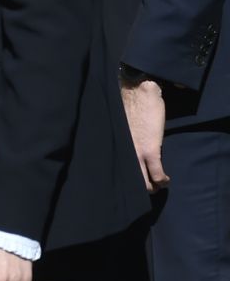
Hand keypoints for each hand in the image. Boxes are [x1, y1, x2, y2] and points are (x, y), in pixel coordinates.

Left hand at [121, 74, 169, 191]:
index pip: (114, 169)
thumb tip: (124, 146)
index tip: (127, 183)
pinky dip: (162, 180)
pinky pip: (158, 173)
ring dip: (152, 187)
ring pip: (144, 181)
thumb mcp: (120, 127)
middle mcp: (123, 152)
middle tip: (147, 187)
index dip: (122, 179)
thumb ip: (122, 139)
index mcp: (115, 146)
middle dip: (139, 188)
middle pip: (129, 179)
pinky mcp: (151, 150)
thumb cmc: (129, 106)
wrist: (138, 93)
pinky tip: (166, 180)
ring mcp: (136, 152)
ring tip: (157, 186)